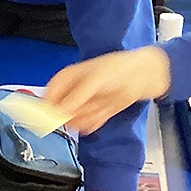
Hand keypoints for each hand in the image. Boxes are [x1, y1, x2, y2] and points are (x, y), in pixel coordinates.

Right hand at [44, 46, 169, 133]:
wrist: (143, 75)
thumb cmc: (118, 68)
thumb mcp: (93, 81)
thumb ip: (76, 97)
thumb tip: (60, 111)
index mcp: (66, 79)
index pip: (48, 97)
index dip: (48, 109)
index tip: (50, 119)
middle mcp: (74, 92)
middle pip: (62, 112)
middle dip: (74, 114)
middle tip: (85, 108)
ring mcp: (86, 103)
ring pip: (77, 119)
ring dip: (87, 116)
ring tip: (100, 106)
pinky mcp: (98, 112)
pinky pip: (90, 123)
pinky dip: (96, 121)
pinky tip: (103, 112)